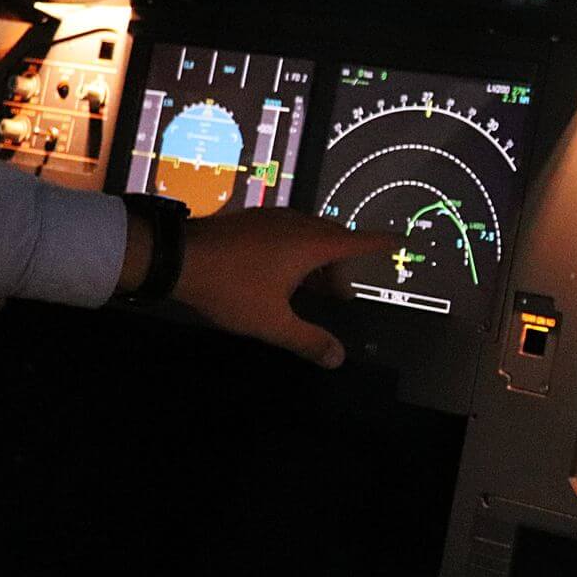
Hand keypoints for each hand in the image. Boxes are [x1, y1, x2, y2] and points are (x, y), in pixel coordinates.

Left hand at [162, 210, 399, 367]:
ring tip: (308, 289)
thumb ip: (307, 340)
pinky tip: (278, 273)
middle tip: (338, 297)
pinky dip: (297, 249)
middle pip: (333, 239)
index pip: (357, 242)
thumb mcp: (271, 322)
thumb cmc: (231, 288)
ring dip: (317, 258)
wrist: (177, 256)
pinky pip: (288, 231)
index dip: (380, 243)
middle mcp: (297, 224)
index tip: (400, 240)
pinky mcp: (251, 220)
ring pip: (309, 234)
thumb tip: (339, 358)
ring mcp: (272, 219)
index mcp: (310, 245)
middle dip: (341, 265)